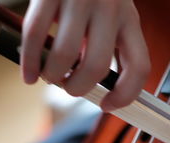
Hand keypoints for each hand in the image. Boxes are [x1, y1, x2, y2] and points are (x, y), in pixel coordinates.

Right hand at [21, 0, 150, 110]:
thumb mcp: (114, 17)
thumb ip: (109, 47)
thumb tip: (95, 85)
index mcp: (130, 20)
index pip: (139, 67)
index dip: (125, 95)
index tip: (108, 105)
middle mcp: (109, 10)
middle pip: (97, 67)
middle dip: (79, 89)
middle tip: (71, 87)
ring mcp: (79, 0)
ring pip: (66, 56)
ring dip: (54, 77)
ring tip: (51, 76)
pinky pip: (36, 36)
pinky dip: (30, 62)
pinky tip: (30, 73)